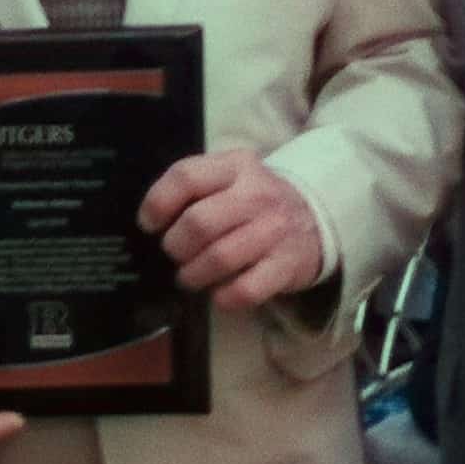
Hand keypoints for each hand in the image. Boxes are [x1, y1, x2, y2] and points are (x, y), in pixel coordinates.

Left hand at [137, 150, 324, 311]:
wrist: (315, 217)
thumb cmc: (256, 200)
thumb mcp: (231, 176)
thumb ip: (196, 188)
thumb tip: (150, 221)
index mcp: (236, 166)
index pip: (186, 177)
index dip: (158, 203)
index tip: (149, 224)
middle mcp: (257, 195)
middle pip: (198, 223)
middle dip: (175, 246)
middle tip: (175, 253)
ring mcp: (275, 231)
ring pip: (219, 258)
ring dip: (193, 274)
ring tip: (190, 276)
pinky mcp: (287, 265)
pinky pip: (245, 290)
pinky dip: (223, 297)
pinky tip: (219, 292)